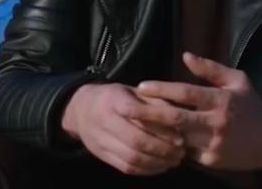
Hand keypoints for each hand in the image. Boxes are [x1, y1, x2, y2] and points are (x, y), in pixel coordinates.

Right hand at [61, 82, 185, 175]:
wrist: (81, 110)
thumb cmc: (114, 98)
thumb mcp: (132, 91)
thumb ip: (154, 102)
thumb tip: (179, 117)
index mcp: (113, 100)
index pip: (137, 113)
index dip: (160, 127)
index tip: (179, 135)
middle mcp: (104, 120)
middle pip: (136, 140)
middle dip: (162, 149)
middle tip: (180, 151)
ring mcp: (100, 140)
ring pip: (132, 157)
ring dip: (157, 163)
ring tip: (174, 160)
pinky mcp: (101, 155)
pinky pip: (127, 167)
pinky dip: (147, 170)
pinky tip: (160, 166)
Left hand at [131, 52, 261, 170]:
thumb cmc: (251, 106)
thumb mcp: (237, 81)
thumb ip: (211, 69)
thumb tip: (185, 56)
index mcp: (221, 100)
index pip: (186, 93)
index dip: (162, 89)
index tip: (141, 86)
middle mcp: (216, 122)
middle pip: (176, 117)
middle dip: (149, 112)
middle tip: (127, 107)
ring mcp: (214, 143)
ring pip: (177, 137)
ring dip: (156, 131)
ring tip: (133, 123)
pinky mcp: (212, 160)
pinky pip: (186, 152)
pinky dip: (171, 146)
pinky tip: (154, 139)